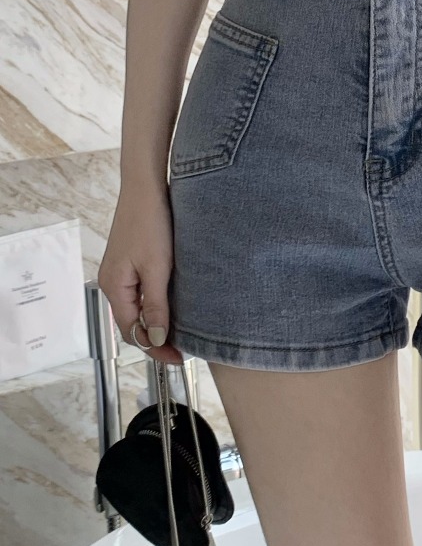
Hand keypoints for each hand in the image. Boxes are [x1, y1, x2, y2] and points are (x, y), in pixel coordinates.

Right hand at [97, 181, 184, 365]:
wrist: (146, 187)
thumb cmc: (150, 222)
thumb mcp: (157, 267)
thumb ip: (155, 305)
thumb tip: (155, 338)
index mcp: (114, 287)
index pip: (132, 332)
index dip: (155, 348)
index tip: (178, 358)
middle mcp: (113, 282)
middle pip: (132, 322)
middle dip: (156, 337)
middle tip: (184, 348)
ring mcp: (120, 272)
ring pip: (137, 307)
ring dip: (156, 320)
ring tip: (181, 330)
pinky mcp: (130, 262)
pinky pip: (141, 292)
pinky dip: (155, 303)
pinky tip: (173, 304)